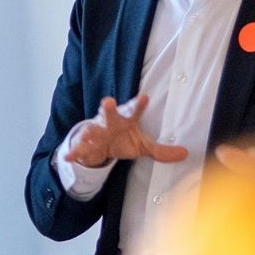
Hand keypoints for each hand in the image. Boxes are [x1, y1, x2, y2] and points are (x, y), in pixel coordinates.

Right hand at [62, 95, 189, 168]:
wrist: (98, 146)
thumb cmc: (121, 140)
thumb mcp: (142, 145)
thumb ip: (162, 150)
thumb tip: (186, 153)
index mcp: (125, 119)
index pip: (134, 110)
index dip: (139, 104)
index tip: (144, 97)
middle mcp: (109, 122)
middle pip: (109, 113)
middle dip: (108, 107)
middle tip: (108, 101)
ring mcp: (96, 133)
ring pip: (92, 129)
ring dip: (90, 130)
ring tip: (88, 132)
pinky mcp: (85, 145)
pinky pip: (78, 148)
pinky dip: (74, 152)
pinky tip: (69, 156)